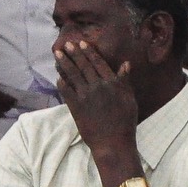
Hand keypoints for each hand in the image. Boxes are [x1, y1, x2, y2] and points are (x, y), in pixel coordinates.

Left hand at [55, 38, 139, 155]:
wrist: (113, 143)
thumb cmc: (125, 123)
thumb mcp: (130, 100)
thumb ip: (124, 81)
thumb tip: (125, 64)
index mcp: (112, 83)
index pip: (98, 63)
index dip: (89, 52)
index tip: (82, 43)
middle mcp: (98, 87)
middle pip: (83, 66)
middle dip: (74, 54)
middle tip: (66, 44)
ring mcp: (85, 96)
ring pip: (73, 76)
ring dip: (64, 64)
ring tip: (57, 54)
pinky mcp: (76, 107)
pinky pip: (66, 92)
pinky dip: (62, 83)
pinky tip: (57, 76)